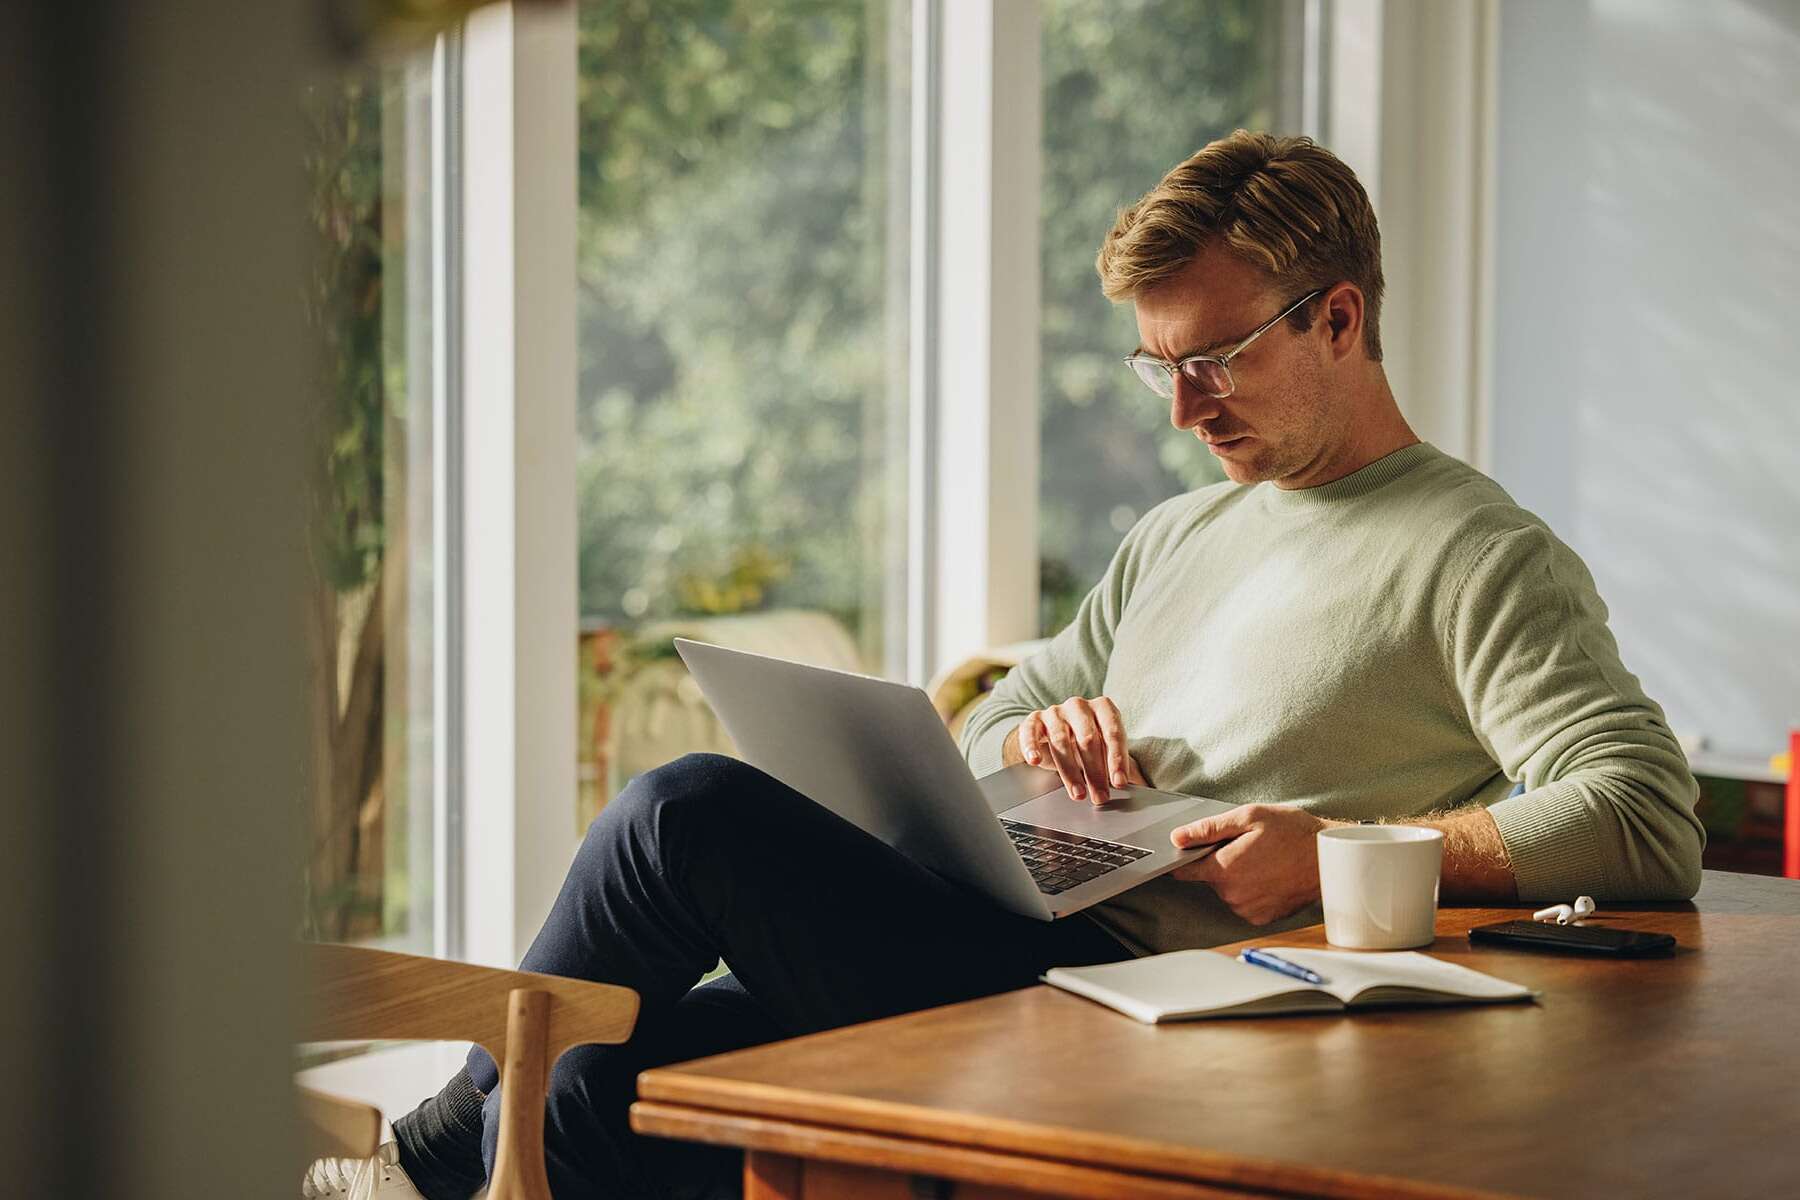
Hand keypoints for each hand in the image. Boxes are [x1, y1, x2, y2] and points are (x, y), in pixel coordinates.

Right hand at [1016, 696, 1148, 803]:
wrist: (1052, 734)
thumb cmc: (1086, 743)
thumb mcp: (1106, 750)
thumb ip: (1120, 765)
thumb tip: (1140, 788)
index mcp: (1103, 708)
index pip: (1113, 731)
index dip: (1117, 758)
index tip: (1120, 782)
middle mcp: (1079, 706)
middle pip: (1088, 738)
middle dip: (1095, 771)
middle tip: (1101, 796)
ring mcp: (1054, 712)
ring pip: (1061, 740)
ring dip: (1070, 771)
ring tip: (1078, 793)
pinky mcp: (1033, 721)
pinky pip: (1030, 732)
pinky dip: (1031, 746)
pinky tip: (1035, 761)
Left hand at [1169, 805, 1338, 925]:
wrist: (1330, 858)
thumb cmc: (1293, 833)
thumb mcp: (1249, 818)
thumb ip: (1209, 829)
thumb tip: (1178, 838)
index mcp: (1224, 869)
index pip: (1185, 870)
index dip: (1186, 858)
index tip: (1191, 850)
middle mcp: (1233, 895)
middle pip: (1211, 878)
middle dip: (1222, 861)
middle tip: (1248, 846)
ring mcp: (1248, 909)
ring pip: (1229, 890)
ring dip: (1239, 876)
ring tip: (1265, 859)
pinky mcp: (1262, 918)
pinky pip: (1245, 902)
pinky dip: (1253, 890)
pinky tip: (1271, 875)